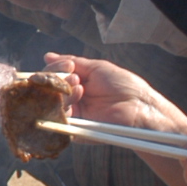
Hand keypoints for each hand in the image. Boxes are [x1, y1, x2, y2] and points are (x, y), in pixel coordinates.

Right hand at [42, 53, 186, 137]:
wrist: (139, 107)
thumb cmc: (123, 86)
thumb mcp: (96, 68)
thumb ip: (72, 62)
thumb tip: (48, 55)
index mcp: (77, 85)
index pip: (54, 77)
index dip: (54, 69)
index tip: (67, 65)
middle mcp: (72, 100)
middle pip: (48, 89)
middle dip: (56, 78)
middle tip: (72, 75)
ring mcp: (72, 115)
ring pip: (50, 102)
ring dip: (61, 89)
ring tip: (78, 85)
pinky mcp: (74, 130)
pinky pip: (57, 120)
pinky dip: (63, 104)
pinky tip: (77, 95)